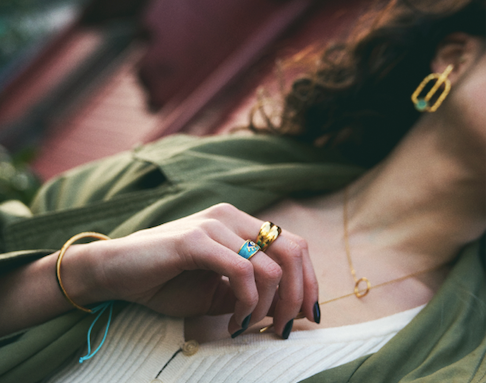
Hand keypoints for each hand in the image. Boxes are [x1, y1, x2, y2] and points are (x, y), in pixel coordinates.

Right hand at [82, 203, 318, 336]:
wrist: (116, 272)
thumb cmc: (166, 281)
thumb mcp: (218, 291)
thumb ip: (252, 292)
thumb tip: (290, 309)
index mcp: (241, 225)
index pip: (295, 245)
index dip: (309, 281)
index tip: (308, 315)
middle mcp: (233, 218)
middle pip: (294, 251)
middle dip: (298, 296)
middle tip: (283, 328)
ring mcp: (215, 225)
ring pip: (271, 266)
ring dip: (268, 307)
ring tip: (246, 326)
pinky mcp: (196, 239)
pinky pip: (241, 271)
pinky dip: (246, 303)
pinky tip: (231, 322)